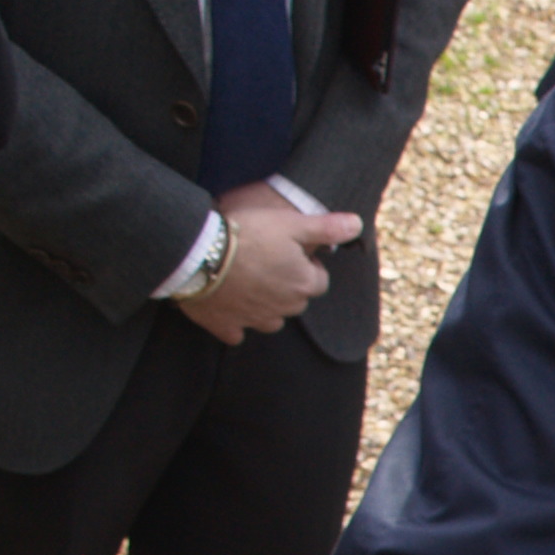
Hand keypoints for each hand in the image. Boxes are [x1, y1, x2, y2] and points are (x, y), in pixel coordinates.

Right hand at [179, 187, 363, 344]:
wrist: (197, 252)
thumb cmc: (247, 233)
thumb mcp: (291, 222)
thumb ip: (327, 227)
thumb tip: (357, 224)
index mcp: (303, 284)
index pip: (318, 280)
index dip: (306, 264)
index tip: (288, 250)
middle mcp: (285, 308)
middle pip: (296, 300)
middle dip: (287, 284)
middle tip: (266, 261)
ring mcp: (255, 320)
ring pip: (272, 319)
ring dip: (266, 305)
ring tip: (249, 281)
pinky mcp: (227, 326)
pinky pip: (238, 332)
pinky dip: (236, 323)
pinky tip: (228, 306)